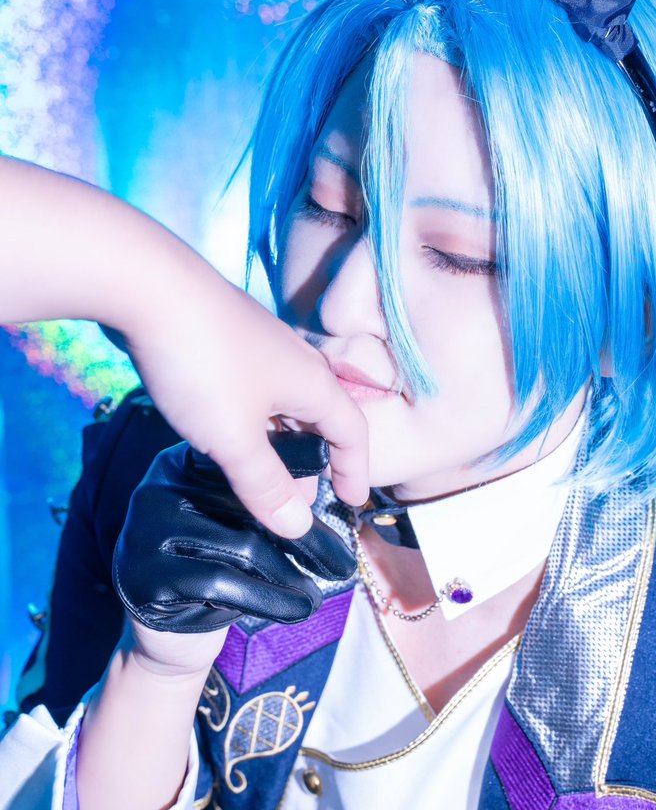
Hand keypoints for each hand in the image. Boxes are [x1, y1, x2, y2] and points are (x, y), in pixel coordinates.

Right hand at [113, 434, 356, 669]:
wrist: (166, 640)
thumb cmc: (216, 575)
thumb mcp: (242, 531)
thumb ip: (269, 505)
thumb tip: (329, 491)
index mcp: (183, 463)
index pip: (249, 456)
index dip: (299, 473)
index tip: (344, 500)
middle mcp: (160, 487)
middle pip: (252, 504)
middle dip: (306, 538)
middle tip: (344, 564)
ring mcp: (146, 529)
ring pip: (244, 545)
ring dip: (291, 576)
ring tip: (317, 597)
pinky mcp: (145, 573)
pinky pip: (223, 582)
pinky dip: (271, 599)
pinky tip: (298, 611)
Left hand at [124, 275, 368, 538]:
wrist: (146, 284)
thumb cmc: (202, 362)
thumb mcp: (234, 438)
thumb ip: (266, 485)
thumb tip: (299, 525)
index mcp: (313, 383)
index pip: (353, 431)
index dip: (355, 470)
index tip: (350, 501)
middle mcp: (295, 358)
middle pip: (320, 415)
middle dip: (315, 457)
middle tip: (297, 496)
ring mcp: (259, 342)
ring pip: (283, 400)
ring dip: (279, 438)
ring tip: (258, 470)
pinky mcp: (225, 334)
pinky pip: (253, 386)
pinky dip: (251, 416)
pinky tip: (222, 429)